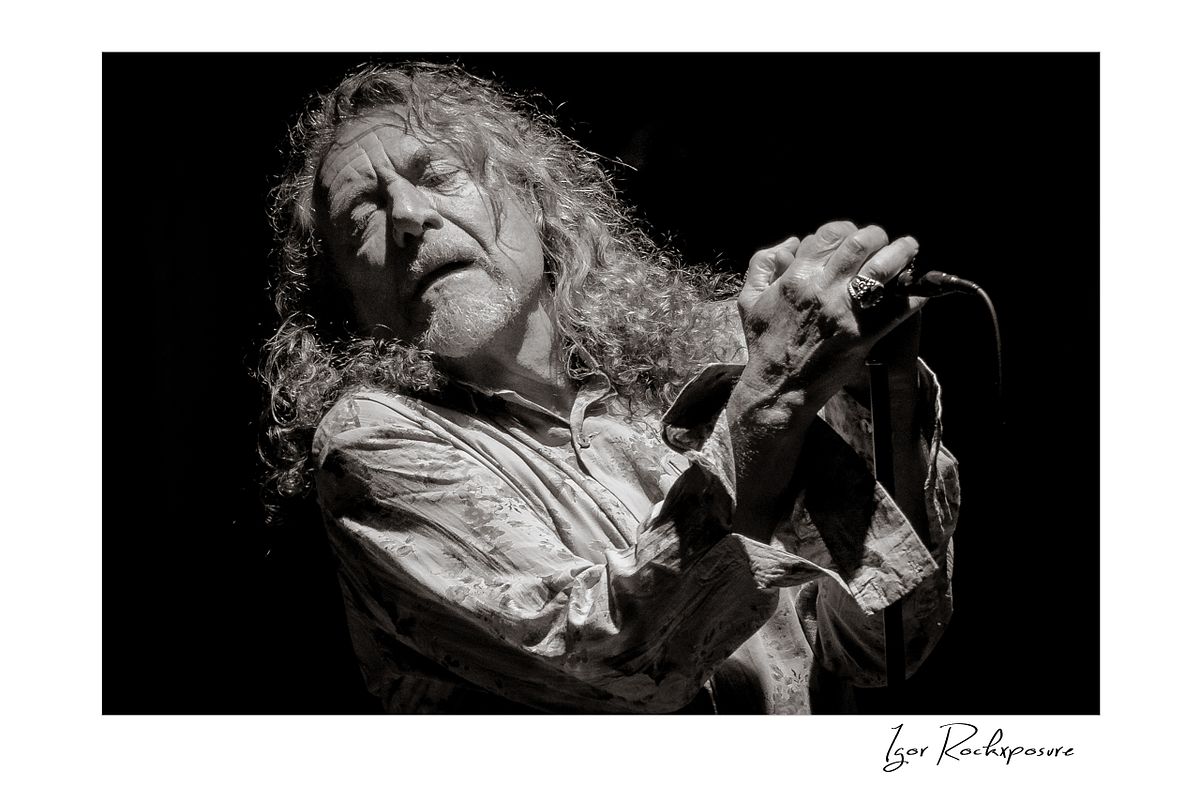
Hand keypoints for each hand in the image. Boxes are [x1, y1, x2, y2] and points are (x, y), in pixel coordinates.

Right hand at [737, 221, 924, 408]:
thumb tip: (791, 242)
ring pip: (882, 268)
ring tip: (909, 250)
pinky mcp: (863, 335)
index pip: (829, 234)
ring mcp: (845, 312)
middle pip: (860, 243)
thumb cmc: (765, 345)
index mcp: (795, 277)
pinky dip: (912, 296)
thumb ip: (763, 264)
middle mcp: (822, 289)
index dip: (844, 230)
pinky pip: (897, 309)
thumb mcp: (749, 299)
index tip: (850, 238)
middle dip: (876, 236)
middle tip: (882, 241)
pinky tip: (916, 291)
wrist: (778, 387)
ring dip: (901, 254)